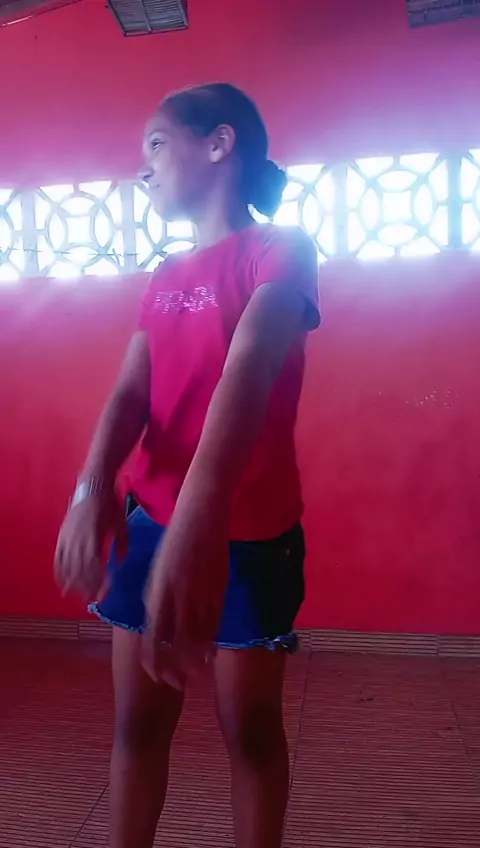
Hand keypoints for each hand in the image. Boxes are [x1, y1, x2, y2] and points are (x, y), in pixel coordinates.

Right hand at [54, 488, 126, 600]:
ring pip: (68, 567)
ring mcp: (68, 538)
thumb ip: (121, 544)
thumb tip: (120, 563)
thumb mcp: (121, 524)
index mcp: (95, 537)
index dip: (99, 582)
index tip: (105, 593)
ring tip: (78, 597)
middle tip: (93, 600)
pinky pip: (58, 558)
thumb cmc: (110, 504)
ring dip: (73, 583)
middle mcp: (78, 540)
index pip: (95, 567)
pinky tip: (63, 583)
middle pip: (81, 570)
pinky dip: (60, 572)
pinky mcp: (61, 536)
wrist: (92, 485)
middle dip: (87, 587)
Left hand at [142, 497, 229, 689]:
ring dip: (195, 660)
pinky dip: (211, 642)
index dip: (153, 663)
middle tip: (178, 684)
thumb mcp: (158, 571)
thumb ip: (158, 599)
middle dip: (175, 669)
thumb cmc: (175, 542)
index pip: (150, 640)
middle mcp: (176, 596)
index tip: (157, 676)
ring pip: (197, 638)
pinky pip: (215, 623)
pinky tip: (211, 653)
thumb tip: (157, 625)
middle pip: (173, 646)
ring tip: (195, 674)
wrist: (200, 515)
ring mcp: (199, 593)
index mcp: (156, 592)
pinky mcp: (218, 588)